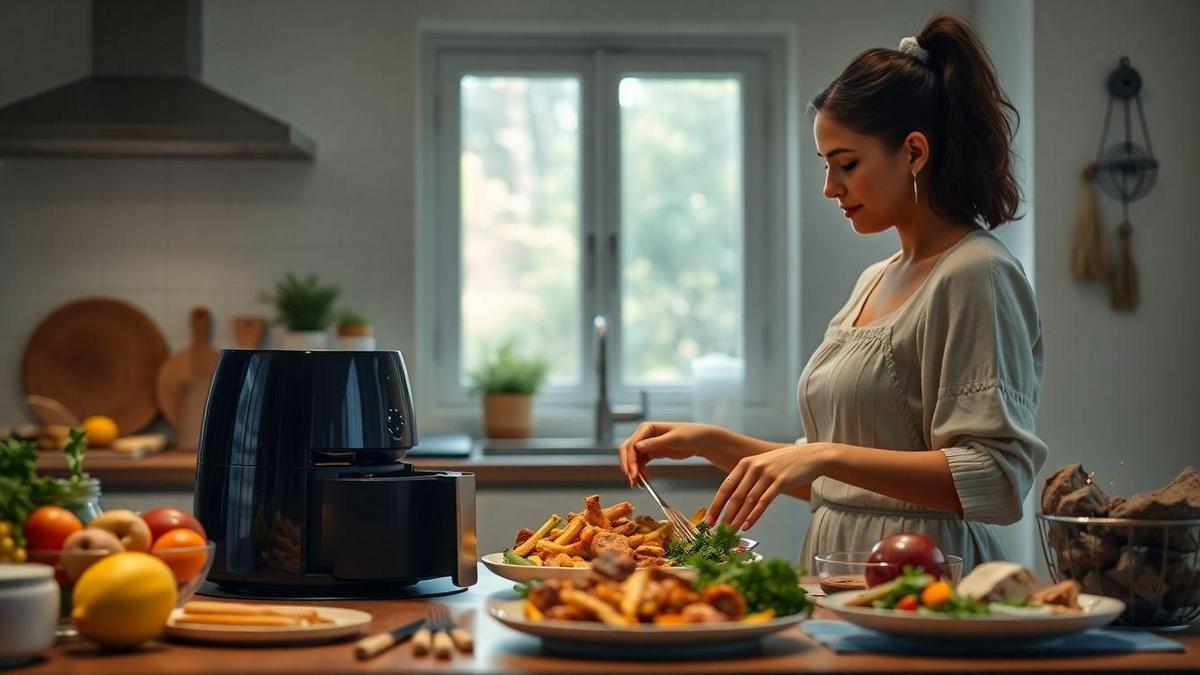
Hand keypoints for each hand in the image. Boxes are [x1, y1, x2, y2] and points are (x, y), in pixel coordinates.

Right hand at [617, 422, 721, 486]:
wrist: (701, 440)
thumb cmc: (690, 435)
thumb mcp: (674, 439)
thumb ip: (656, 442)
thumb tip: (637, 446)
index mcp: (647, 428)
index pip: (632, 444)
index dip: (630, 460)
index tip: (633, 473)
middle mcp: (644, 435)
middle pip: (627, 450)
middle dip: (628, 466)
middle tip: (633, 481)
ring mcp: (647, 444)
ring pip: (632, 458)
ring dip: (633, 470)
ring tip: (638, 484)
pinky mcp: (651, 452)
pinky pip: (640, 462)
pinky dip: (640, 471)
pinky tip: (644, 480)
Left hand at [707, 442, 830, 530]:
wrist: (811, 456)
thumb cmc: (786, 463)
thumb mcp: (762, 464)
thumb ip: (748, 477)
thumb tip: (733, 498)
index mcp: (745, 463)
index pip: (726, 487)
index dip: (716, 504)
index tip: (709, 519)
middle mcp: (754, 467)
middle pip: (735, 496)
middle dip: (724, 515)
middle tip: (717, 529)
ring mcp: (767, 474)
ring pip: (748, 501)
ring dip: (738, 518)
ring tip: (731, 531)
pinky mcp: (780, 482)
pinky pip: (763, 502)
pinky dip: (753, 516)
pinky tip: (747, 525)